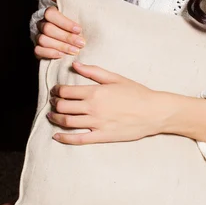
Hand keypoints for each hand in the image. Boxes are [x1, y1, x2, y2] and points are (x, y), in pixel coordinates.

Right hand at [34, 0, 85, 60]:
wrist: (75, 40)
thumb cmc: (76, 26)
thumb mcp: (77, 13)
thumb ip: (69, 3)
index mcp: (50, 13)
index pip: (51, 14)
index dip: (65, 22)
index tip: (79, 29)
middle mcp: (42, 24)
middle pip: (48, 28)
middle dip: (66, 37)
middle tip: (81, 43)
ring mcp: (38, 36)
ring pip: (43, 40)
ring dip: (61, 46)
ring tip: (75, 51)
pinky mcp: (37, 48)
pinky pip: (38, 50)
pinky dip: (50, 53)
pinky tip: (62, 55)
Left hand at [47, 62, 162, 144]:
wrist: (153, 112)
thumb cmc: (137, 93)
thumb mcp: (116, 78)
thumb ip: (94, 72)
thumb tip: (75, 64)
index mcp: (95, 92)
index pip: (66, 91)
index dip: (57, 90)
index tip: (56, 90)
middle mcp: (93, 108)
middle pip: (63, 106)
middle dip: (54, 103)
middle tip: (53, 102)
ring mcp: (96, 124)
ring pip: (67, 122)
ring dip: (55, 118)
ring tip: (52, 115)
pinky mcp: (101, 136)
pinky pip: (78, 139)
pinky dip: (64, 138)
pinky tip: (57, 136)